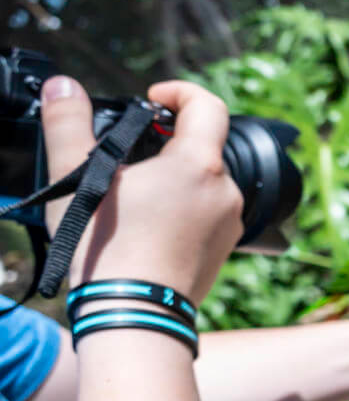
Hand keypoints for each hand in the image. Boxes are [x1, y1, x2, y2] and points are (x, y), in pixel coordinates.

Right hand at [38, 78, 242, 299]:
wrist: (134, 314)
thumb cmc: (106, 248)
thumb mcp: (78, 179)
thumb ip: (68, 123)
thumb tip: (63, 86)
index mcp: (199, 164)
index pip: (209, 106)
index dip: (181, 92)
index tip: (153, 98)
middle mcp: (226, 190)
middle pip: (205, 146)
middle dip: (169, 142)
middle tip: (129, 154)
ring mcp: (231, 222)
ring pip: (205, 182)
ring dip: (175, 177)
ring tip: (133, 195)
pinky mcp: (226, 248)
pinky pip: (208, 213)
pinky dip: (183, 207)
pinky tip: (149, 224)